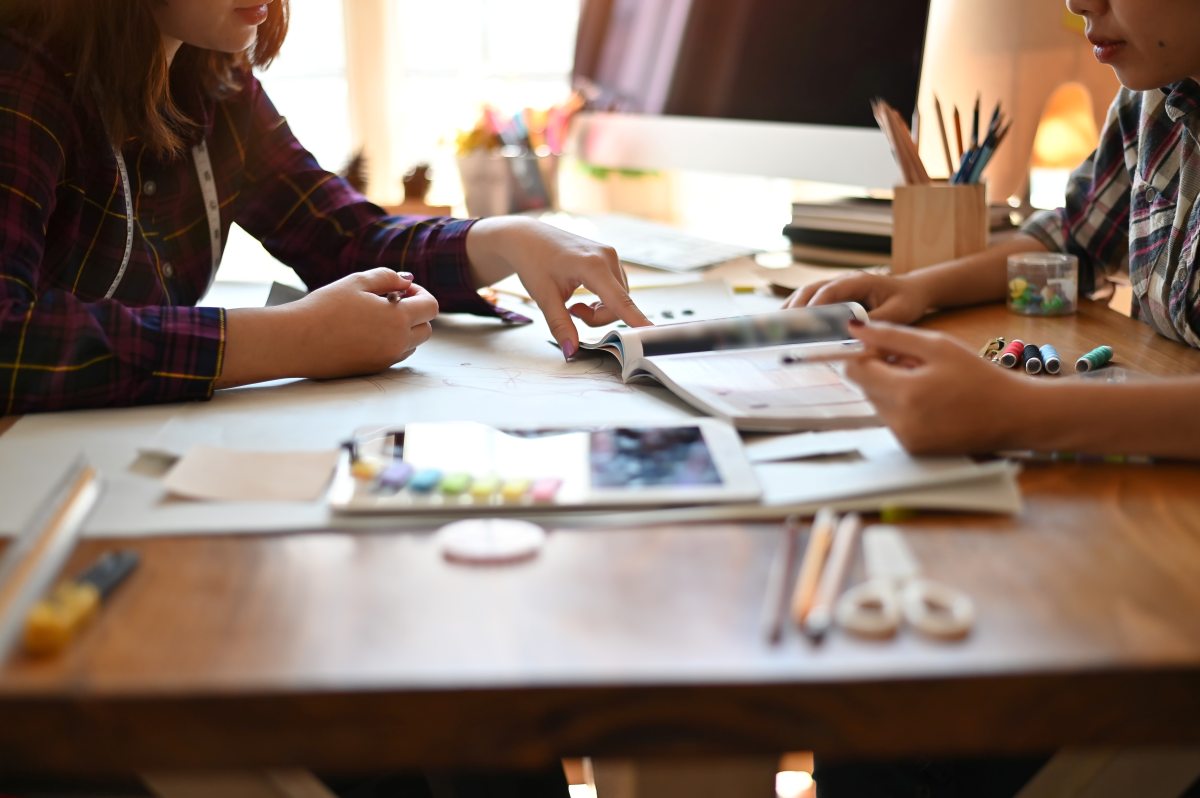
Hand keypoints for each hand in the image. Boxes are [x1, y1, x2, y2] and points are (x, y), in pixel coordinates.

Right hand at [288, 268, 438, 377]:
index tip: (402, 289)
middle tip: (391, 301)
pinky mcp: (374, 370)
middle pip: (426, 329)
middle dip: (416, 313)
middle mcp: (397, 343)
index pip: (431, 307)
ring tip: (375, 317)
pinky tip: (365, 332)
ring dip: (404, 330)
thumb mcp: (357, 282)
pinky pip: (394, 355)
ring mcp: (386, 359)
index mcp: (398, 319)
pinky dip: (390, 343)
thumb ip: (388, 277)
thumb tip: (408, 280)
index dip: (421, 294)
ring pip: (412, 344)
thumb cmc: (323, 308)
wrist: (295, 341)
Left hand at [466, 217, 651, 356]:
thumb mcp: (544, 297)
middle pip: (618, 305)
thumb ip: (560, 326)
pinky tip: (583, 294)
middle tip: (572, 312)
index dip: (636, 319)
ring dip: (599, 310)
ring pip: (619, 299)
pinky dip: (602, 300)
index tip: (654, 333)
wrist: (528, 237)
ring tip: (574, 303)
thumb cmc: (534, 262)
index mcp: (592, 265)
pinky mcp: (610, 258)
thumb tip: (571, 352)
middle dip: (597, 318)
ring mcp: (611, 256)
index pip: (620, 300)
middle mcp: (608, 257)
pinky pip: (616, 290)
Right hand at [784, 272, 930, 323]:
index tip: (805, 322)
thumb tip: (856, 335)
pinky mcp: (834, 297)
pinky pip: (811, 302)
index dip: (815, 305)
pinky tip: (786, 326)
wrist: (912, 291)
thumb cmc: (906, 301)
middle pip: (811, 290)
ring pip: (807, 294)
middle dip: (796, 308)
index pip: (830, 290)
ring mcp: (837, 287)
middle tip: (784, 327)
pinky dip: (798, 312)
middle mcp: (843, 281)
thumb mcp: (898, 313)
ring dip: (792, 309)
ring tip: (777, 327)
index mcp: (859, 281)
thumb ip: (877, 323)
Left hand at [843, 321, 1033, 454]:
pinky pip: (892, 421)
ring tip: (927, 382)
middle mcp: (900, 421)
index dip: (865, 354)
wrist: (1014, 416)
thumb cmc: (979, 377)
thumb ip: (892, 336)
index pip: (855, 371)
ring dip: (891, 389)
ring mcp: (905, 439)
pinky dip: (903, 408)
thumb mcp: (938, 346)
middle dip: (881, 372)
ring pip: (877, 404)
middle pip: (865, 388)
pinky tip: (931, 401)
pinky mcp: (912, 449)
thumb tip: (854, 328)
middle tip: (914, 364)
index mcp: (905, 393)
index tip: (884, 348)